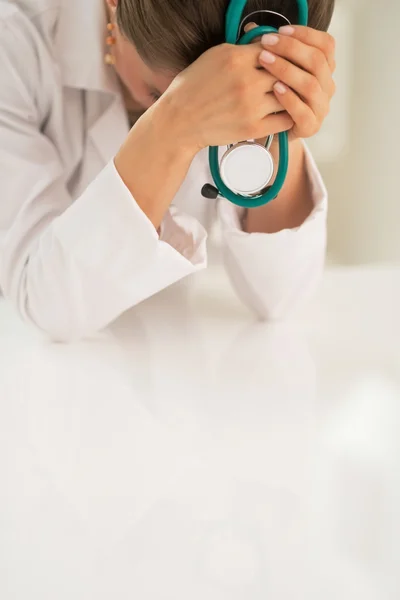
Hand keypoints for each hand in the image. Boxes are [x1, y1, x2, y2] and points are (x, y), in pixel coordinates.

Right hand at [162, 42, 293, 151]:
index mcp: (236, 58)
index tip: (280, 60)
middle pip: (285, 71)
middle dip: (289, 74)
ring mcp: (251, 106)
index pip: (276, 48)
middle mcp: (246, 81)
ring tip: (287, 96)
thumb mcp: (214, 56)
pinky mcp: (252, 128)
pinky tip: (283, 113)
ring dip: (290, 95)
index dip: (281, 54)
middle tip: (289, 79)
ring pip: (288, 95)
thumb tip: (266, 41)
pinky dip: (287, 115)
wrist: (179, 121)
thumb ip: (242, 48)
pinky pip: (284, 120)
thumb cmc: (194, 87)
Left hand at [259, 26, 335, 140]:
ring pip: (310, 85)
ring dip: (287, 70)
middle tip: (267, 43)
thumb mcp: (272, 70)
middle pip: (317, 62)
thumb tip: (251, 30)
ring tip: (266, 61)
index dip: (305, 35)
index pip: (326, 45)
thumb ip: (268, 50)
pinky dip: (289, 98)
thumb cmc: (272, 97)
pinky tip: (275, 88)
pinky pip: (303, 112)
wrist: (270, 131)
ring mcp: (320, 108)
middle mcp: (326, 87)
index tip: (281, 30)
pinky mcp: (310, 126)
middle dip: (291, 49)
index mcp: (324, 69)